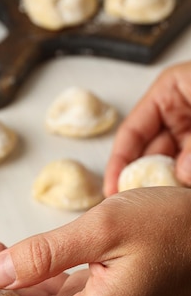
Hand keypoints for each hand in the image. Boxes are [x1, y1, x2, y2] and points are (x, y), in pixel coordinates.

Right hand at [104, 61, 190, 195]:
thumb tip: (182, 172)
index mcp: (169, 91)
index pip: (131, 132)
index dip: (119, 164)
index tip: (112, 190)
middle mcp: (177, 113)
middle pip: (148, 154)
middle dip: (144, 179)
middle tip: (139, 205)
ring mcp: (190, 133)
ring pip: (170, 165)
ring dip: (166, 185)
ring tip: (162, 201)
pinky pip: (185, 169)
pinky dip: (182, 183)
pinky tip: (177, 196)